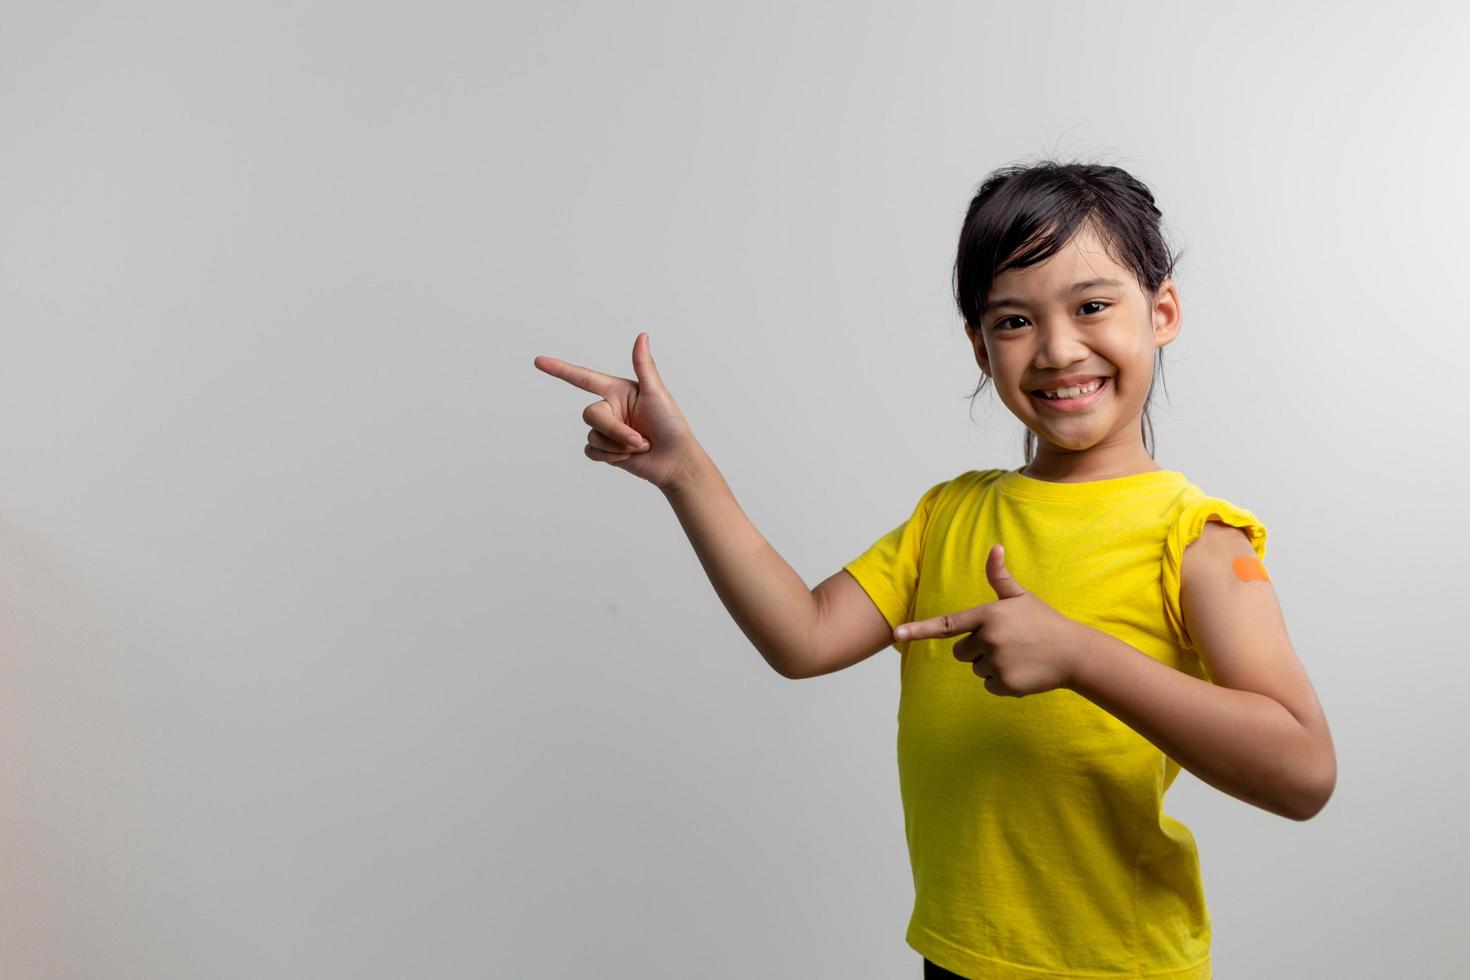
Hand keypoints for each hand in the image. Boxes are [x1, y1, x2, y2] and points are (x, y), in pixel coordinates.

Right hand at [534, 333, 701, 491]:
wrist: (676, 461)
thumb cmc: (672, 425)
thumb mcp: (658, 393)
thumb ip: (644, 366)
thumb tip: (642, 336)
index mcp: (618, 390)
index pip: (584, 378)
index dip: (560, 370)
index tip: (539, 361)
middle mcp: (610, 408)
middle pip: (590, 414)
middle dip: (614, 430)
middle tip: (639, 440)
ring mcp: (606, 430)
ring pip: (592, 435)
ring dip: (617, 445)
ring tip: (640, 446)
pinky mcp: (605, 450)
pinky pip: (591, 451)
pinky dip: (611, 456)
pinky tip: (629, 457)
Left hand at [892, 544, 1089, 697]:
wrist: (1074, 653)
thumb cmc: (1044, 622)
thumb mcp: (1022, 597)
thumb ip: (1000, 578)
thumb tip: (995, 548)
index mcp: (988, 615)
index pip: (946, 625)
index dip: (919, 630)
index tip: (896, 635)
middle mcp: (988, 639)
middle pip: (961, 652)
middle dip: (977, 649)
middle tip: (1006, 643)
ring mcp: (996, 662)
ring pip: (975, 669)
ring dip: (990, 665)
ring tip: (1017, 656)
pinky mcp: (1005, 684)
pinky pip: (989, 685)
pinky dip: (1002, 682)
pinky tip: (1022, 671)